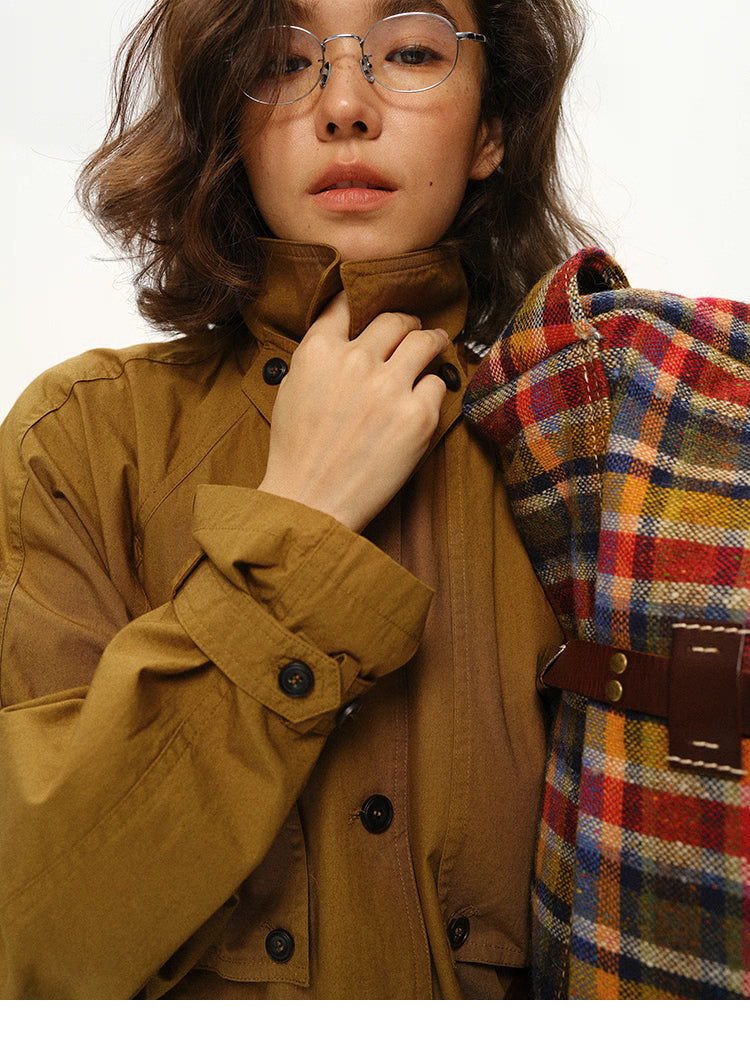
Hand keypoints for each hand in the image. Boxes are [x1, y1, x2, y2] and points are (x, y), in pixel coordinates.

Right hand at [258, 293, 447, 530]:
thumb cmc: (298, 452)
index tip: (370, 302)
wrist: (311, 501)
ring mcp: (390, 387)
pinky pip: (439, 385)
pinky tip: (425, 400)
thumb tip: (350, 335)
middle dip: (407, 323)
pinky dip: (434, 391)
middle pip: (395, 320)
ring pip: (426, 342)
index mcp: (319, 351)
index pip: (346, 303)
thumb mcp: (293, 388)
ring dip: (432, 342)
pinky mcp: (419, 416)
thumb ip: (320, 356)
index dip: (360, 300)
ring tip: (436, 345)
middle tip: (414, 329)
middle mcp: (356, 360)